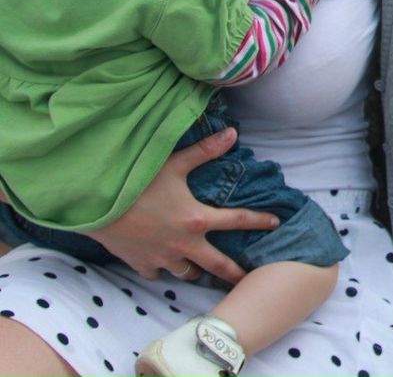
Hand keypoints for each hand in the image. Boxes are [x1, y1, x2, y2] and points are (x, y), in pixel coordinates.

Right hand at [84, 128, 279, 283]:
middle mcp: (184, 245)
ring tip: (204, 271)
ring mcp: (162, 258)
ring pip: (188, 272)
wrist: (95, 205)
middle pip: (218, 265)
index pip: (238, 220)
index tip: (277, 223)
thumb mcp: (173, 163)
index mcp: (197, 220)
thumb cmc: (135, 181)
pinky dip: (164, 270)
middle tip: (248, 279)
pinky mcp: (141, 264)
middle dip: (235, 273)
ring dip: (197, 270)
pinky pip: (158, 273)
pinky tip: (165, 265)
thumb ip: (205, 150)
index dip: (260, 220)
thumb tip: (233, 132)